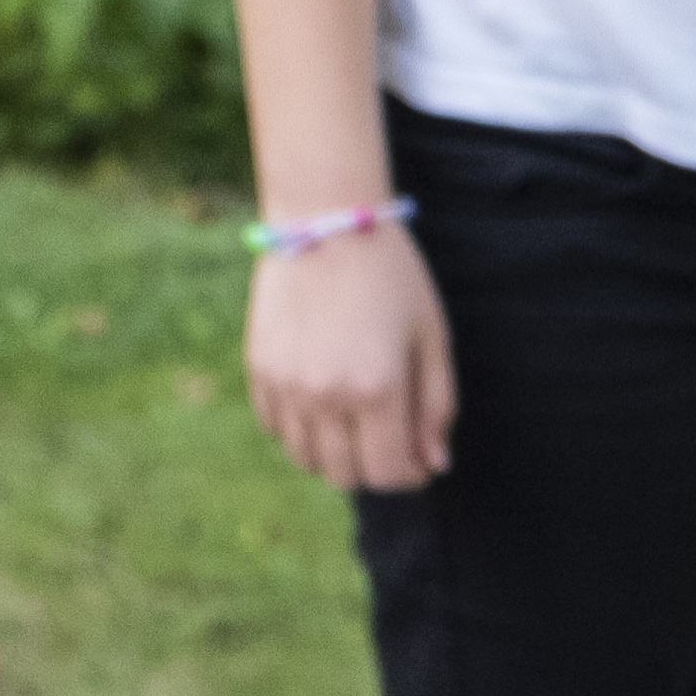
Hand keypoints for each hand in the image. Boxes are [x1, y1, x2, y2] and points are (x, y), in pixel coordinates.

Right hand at [245, 221, 456, 492]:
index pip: (387, 474)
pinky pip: (276, 427)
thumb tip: (434, 464)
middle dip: (373, 467)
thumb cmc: (392, 276)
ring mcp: (286, 384)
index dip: (408, 474)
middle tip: (388, 436)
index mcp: (376, 389)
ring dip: (334, 454)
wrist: (326, 221)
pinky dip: (300, 429)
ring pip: (306, 457)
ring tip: (353, 420)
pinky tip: (320, 400)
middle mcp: (324, 395)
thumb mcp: (431, 337)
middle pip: (344, 474)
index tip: (417, 456)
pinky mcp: (259, 368)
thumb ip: (436, 407)